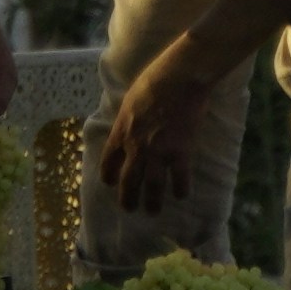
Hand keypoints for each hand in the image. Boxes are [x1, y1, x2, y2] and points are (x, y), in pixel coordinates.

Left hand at [96, 36, 233, 201]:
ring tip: (152, 211)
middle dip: (127, 198)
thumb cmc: (154, 81)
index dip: (109, 175)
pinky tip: (182, 195)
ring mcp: (158, 152)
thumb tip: (129, 124)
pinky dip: (180, 189)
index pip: (109, 161)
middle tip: (129, 209)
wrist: (178, 78)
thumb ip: (128, 118)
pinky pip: (179, 178)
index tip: (110, 184)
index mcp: (121, 132)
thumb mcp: (129, 100)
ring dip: (151, 202)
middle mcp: (136, 147)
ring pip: (152, 186)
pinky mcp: (180, 152)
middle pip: (128, 180)